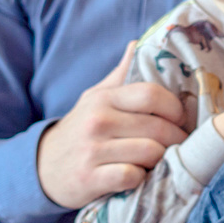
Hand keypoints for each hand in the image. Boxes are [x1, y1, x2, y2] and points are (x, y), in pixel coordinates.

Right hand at [38, 41, 189, 207]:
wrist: (42, 167)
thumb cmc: (80, 130)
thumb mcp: (95, 98)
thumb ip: (121, 75)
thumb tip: (139, 43)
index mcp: (104, 99)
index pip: (152, 94)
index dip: (176, 108)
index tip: (181, 120)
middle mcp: (97, 121)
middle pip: (158, 127)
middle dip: (177, 138)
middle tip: (179, 145)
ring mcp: (92, 150)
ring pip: (150, 152)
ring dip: (162, 159)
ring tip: (161, 160)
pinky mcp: (90, 179)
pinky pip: (132, 177)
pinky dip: (142, 178)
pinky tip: (139, 175)